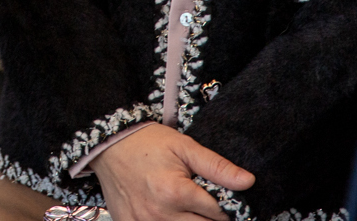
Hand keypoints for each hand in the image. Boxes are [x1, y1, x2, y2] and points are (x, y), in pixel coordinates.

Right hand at [89, 125, 252, 220]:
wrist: (108, 145)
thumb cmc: (147, 143)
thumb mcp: (185, 147)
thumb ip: (217, 167)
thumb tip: (248, 182)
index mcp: (176, 192)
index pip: (218, 214)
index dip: (224, 207)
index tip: (219, 198)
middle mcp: (160, 214)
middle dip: (208, 218)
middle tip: (201, 202)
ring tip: (184, 206)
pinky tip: (168, 212)